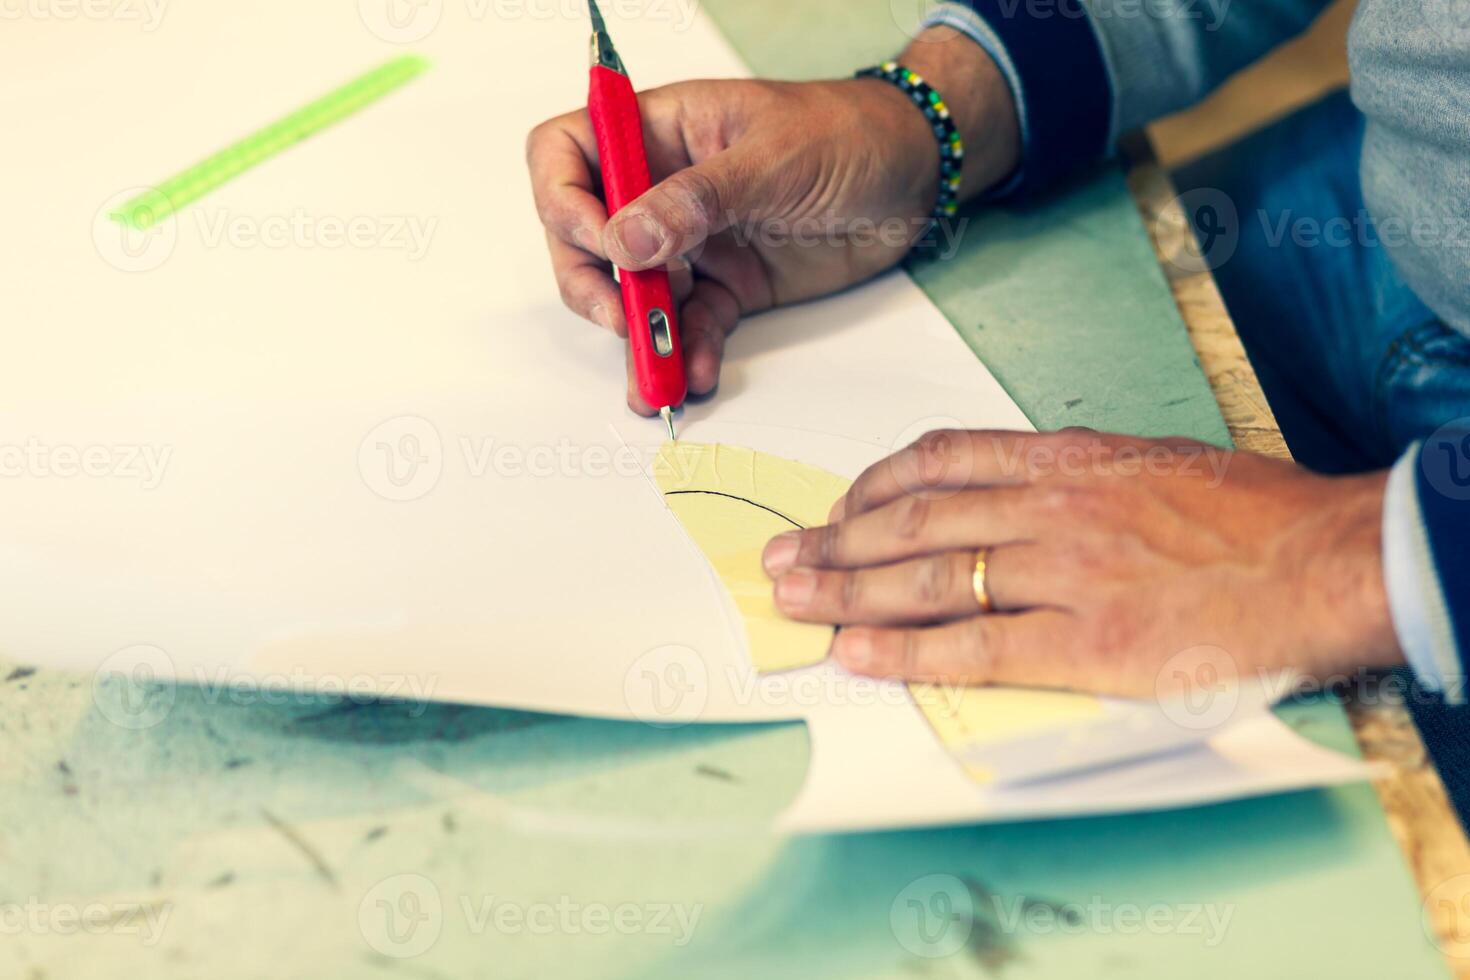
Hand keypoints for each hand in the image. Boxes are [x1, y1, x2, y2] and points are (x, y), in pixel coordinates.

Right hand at [525, 30, 1019, 413]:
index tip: (605, 243)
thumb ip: (696, 200)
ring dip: (638, 340)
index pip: (568, 153)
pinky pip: (690, 328)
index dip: (567, 202)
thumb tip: (627, 238)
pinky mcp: (728, 287)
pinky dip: (689, 355)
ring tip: (656, 379)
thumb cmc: (848, 133)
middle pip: (585, 238)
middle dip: (595, 287)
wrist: (916, 176)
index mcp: (659, 131)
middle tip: (624, 321)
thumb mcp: (772, 158)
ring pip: (634, 295)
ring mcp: (692, 241)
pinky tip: (699, 374)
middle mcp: (661, 186)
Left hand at [760, 429, 1402, 696]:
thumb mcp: (1150, 461)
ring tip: (792, 601)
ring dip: (845, 591)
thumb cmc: (1251, 513)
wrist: (1322, 560)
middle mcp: (1049, 506)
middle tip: (782, 556)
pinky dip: (904, 650)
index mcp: (1066, 458)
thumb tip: (1015, 495)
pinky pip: (972, 646)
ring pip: (925, 579)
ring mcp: (1062, 573)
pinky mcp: (1083, 643)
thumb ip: (1074, 476)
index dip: (873, 485)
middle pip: (913, 520)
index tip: (839, 505)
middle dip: (834, 540)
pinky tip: (857, 652)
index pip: (941, 459)